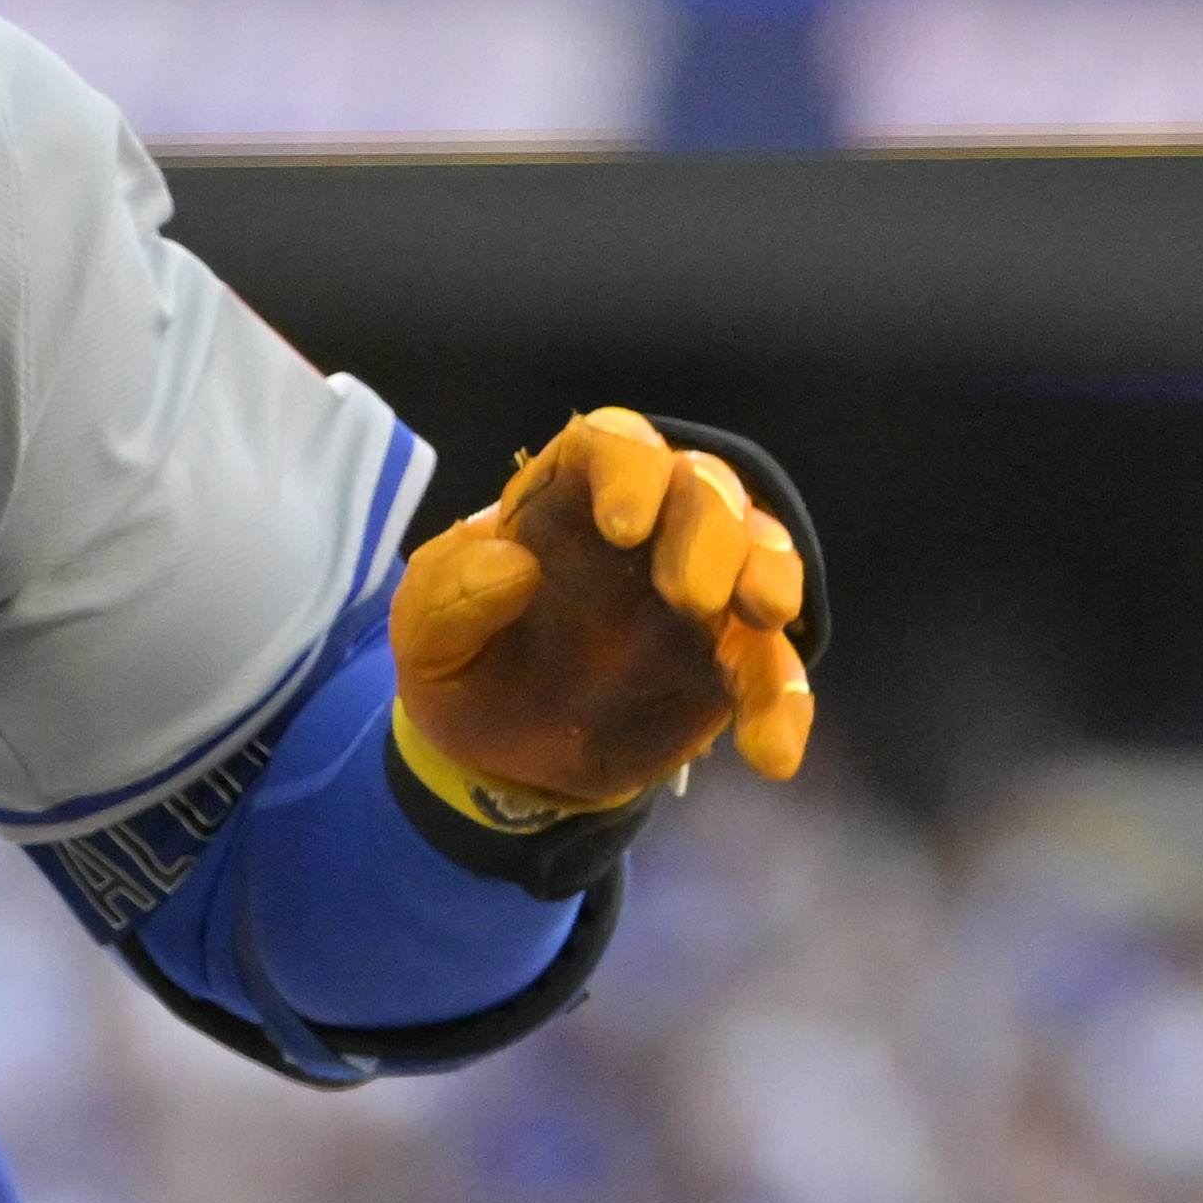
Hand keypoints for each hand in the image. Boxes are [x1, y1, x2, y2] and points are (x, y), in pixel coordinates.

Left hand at [392, 408, 814, 812]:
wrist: (496, 758)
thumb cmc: (462, 669)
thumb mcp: (420, 637)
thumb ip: (447, 596)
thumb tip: (516, 566)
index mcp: (568, 500)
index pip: (613, 444)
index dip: (630, 469)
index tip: (623, 528)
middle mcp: (649, 529)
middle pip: (703, 488)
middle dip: (712, 528)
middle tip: (689, 595)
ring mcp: (700, 592)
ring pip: (760, 553)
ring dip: (769, 576)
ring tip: (761, 618)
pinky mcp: (727, 662)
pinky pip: (771, 668)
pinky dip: (781, 700)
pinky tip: (773, 752)